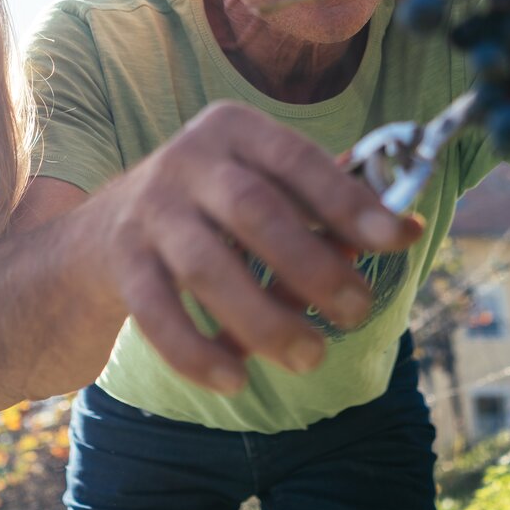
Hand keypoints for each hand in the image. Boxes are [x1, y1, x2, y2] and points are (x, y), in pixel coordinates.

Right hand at [92, 101, 421, 392]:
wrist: (103, 230)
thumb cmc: (213, 207)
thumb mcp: (261, 183)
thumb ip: (324, 205)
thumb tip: (405, 229)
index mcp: (234, 130)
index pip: (297, 159)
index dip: (347, 200)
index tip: (396, 239)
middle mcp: (187, 160)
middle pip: (254, 210)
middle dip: (312, 266)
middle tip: (356, 312)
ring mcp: (149, 210)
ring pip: (207, 266)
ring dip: (264, 318)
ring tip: (310, 357)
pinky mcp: (121, 262)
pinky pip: (157, 312)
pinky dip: (197, 351)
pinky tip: (235, 379)